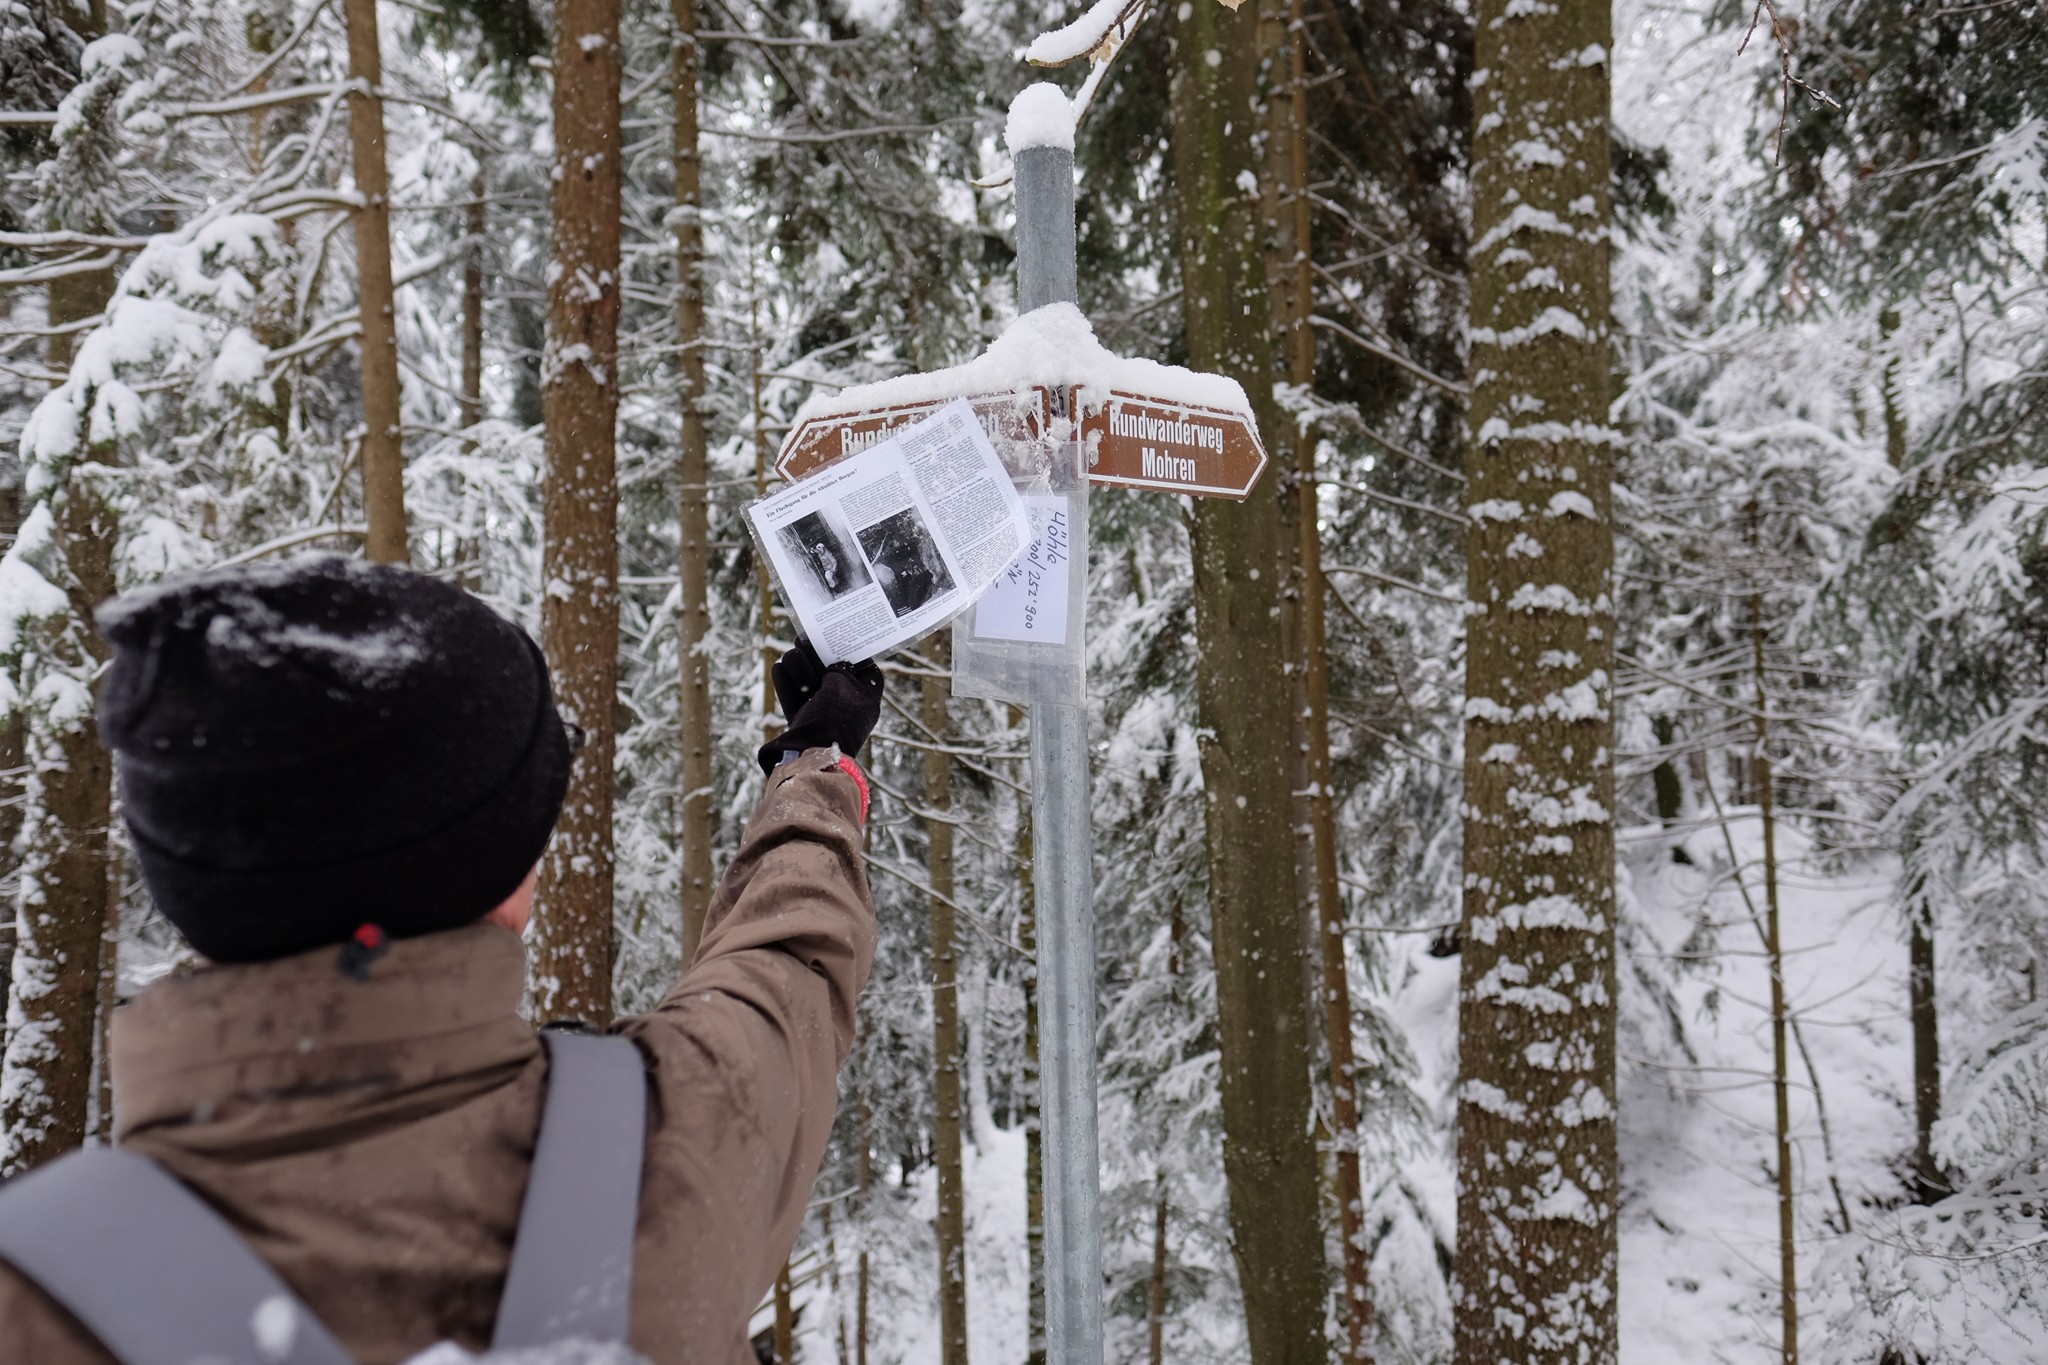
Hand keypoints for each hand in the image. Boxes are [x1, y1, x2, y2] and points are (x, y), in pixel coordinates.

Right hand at [757, 651, 884, 774]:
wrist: (813, 758)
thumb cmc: (834, 719)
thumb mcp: (840, 685)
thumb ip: (836, 671)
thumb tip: (829, 669)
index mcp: (866, 702)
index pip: (868, 673)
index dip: (856, 655)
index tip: (841, 640)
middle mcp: (848, 711)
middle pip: (833, 678)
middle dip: (818, 658)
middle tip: (804, 640)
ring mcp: (825, 720)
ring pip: (811, 689)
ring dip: (800, 669)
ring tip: (790, 653)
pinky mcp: (804, 728)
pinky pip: (795, 703)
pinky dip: (787, 685)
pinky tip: (778, 668)